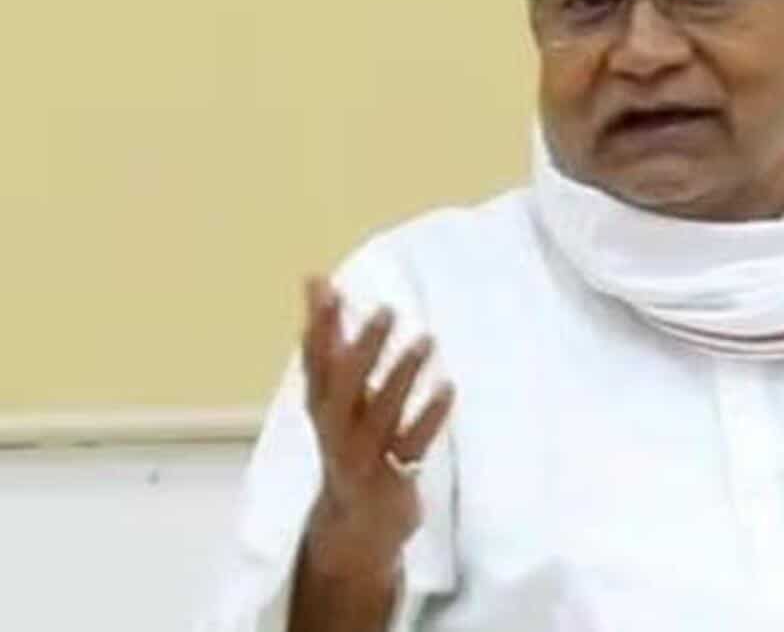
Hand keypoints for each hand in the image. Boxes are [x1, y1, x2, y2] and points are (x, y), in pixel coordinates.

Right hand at [298, 276, 453, 580]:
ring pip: (380, 413)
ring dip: (402, 376)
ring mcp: (363, 455)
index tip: (325, 287)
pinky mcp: (393, 477)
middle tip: (387, 311)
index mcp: (321, 405)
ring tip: (426, 340)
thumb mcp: (333, 393)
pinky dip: (430, 416)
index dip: (319, 325)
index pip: (314, 359)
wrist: (353, 524)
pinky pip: (413, 444)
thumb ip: (329, 337)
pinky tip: (449, 387)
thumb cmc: (347, 440)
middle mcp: (336, 429)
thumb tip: (315, 280)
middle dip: (364, 349)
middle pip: (345, 385)